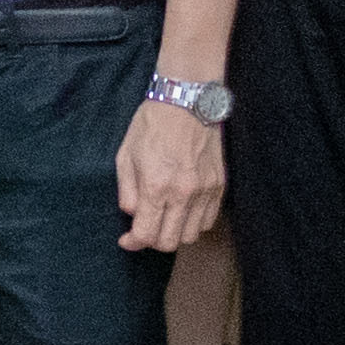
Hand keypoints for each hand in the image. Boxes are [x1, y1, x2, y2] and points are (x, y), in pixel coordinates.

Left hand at [116, 100, 225, 253]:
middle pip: (170, 242)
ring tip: (165, 219)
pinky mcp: (219, 186)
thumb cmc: (152, 126)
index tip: (127, 238)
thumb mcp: (125, 156)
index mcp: (156, 185)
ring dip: (175, 233)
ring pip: (191, 235)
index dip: (133, 242)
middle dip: (153, 241)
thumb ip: (127, 192)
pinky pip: (208, 221)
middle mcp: (183, 193)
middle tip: (145, 228)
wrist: (187, 102)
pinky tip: (183, 211)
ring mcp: (205, 190)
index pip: (146, 234)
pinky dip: (194, 223)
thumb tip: (132, 216)